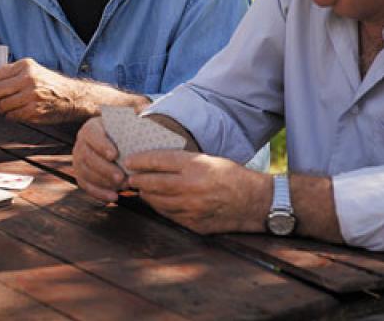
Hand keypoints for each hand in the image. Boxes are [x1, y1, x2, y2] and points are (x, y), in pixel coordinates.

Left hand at [0, 58, 83, 123]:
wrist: (72, 97)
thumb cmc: (48, 84)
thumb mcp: (32, 71)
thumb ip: (11, 74)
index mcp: (25, 66)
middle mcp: (29, 79)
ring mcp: (32, 95)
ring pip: (2, 106)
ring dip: (0, 110)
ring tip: (6, 109)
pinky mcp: (35, 110)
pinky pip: (12, 116)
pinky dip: (10, 116)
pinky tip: (16, 113)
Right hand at [73, 117, 125, 202]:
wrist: (116, 145)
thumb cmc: (123, 136)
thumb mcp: (125, 128)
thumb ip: (130, 129)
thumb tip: (140, 129)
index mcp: (91, 128)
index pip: (92, 135)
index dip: (101, 145)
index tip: (114, 155)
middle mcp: (81, 143)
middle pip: (88, 157)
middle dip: (105, 169)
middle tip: (121, 177)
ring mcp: (78, 160)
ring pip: (85, 172)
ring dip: (104, 182)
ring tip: (122, 186)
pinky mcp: (80, 175)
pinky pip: (86, 185)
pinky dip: (99, 193)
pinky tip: (113, 197)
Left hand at [125, 150, 268, 233]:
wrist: (254, 202)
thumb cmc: (231, 176)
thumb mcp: (208, 160)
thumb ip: (182, 162)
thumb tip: (153, 161)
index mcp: (196, 166)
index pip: (158, 160)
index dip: (140, 160)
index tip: (129, 160)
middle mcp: (191, 187)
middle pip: (153, 183)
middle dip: (137, 179)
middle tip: (129, 176)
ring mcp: (191, 208)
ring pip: (157, 201)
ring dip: (146, 194)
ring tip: (140, 188)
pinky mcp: (193, 224)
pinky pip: (168, 214)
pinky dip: (159, 207)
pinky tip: (156, 201)